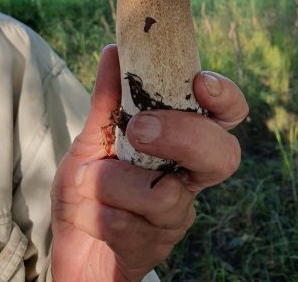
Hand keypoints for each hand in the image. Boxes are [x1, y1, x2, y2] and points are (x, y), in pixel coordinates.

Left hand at [50, 45, 247, 281]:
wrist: (71, 243)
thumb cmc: (88, 186)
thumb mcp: (91, 137)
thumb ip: (107, 100)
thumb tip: (113, 50)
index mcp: (180, 141)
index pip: (225, 117)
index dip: (225, 97)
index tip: (200, 82)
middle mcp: (187, 175)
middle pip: (223, 155)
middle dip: (183, 136)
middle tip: (139, 130)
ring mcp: (176, 213)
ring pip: (165, 195)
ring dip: (112, 182)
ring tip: (86, 180)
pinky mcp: (156, 247)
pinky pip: (131, 226)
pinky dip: (96, 212)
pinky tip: (87, 213)